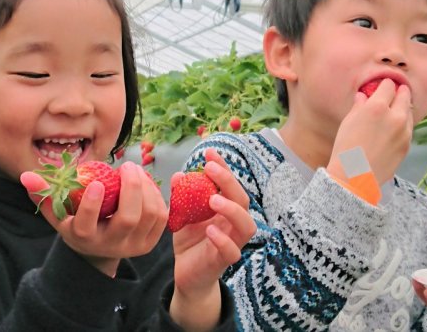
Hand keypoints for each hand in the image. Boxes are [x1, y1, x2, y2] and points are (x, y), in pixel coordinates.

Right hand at [21, 161, 167, 276]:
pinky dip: (156, 195)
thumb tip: (26, 176)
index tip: (97, 183)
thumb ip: (43, 193)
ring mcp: (134, 246)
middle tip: (127, 166)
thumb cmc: (76, 222)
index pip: (87, 226)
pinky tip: (146, 181)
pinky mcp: (151, 242)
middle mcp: (111, 246)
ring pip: (149, 215)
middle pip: (128, 219)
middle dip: (132, 188)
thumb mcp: (58, 212)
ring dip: (146, 188)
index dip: (92, 205)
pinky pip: (161, 215)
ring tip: (135, 171)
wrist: (99, 249)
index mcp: (84, 239)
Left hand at [169, 148, 255, 330]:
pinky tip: (209, 230)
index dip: (223, 167)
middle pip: (243, 200)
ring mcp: (232, 242)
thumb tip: (179, 175)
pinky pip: (233, 252)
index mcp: (225, 209)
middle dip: (228, 181)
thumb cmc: (190, 242)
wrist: (186, 274)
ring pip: (247, 225)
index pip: (230, 184)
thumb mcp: (182, 215)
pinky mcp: (223, 261)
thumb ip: (181, 197)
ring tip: (213, 200)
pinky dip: (223, 240)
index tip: (209, 152)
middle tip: (209, 169)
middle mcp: (232, 224)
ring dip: (231, 210)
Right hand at [328, 79, 412, 184]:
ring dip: (403, 108)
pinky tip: (394, 127)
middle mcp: (395, 116)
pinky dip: (403, 123)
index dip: (384, 84)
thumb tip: (363, 97)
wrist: (355, 176)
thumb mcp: (348, 122)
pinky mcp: (407, 144)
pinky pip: (408, 127)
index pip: (388, 86)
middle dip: (399, 92)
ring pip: (409, 111)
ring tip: (394, 110)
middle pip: (404, 95)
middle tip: (394, 92)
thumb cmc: (346, 148)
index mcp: (377, 106)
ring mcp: (404, 131)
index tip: (382, 85)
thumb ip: (359, 105)